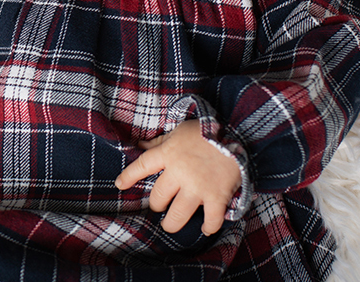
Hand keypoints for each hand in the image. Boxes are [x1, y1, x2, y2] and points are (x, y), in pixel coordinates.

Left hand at [115, 121, 241, 235]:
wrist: (239, 134)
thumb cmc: (207, 131)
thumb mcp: (180, 131)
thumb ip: (160, 142)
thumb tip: (139, 145)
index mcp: (168, 154)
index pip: (141, 166)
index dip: (128, 176)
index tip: (120, 185)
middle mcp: (179, 172)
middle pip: (158, 197)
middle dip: (156, 204)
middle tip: (159, 206)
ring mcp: (198, 187)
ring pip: (177, 214)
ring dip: (172, 223)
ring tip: (170, 225)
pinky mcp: (216, 197)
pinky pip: (210, 220)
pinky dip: (208, 227)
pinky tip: (205, 228)